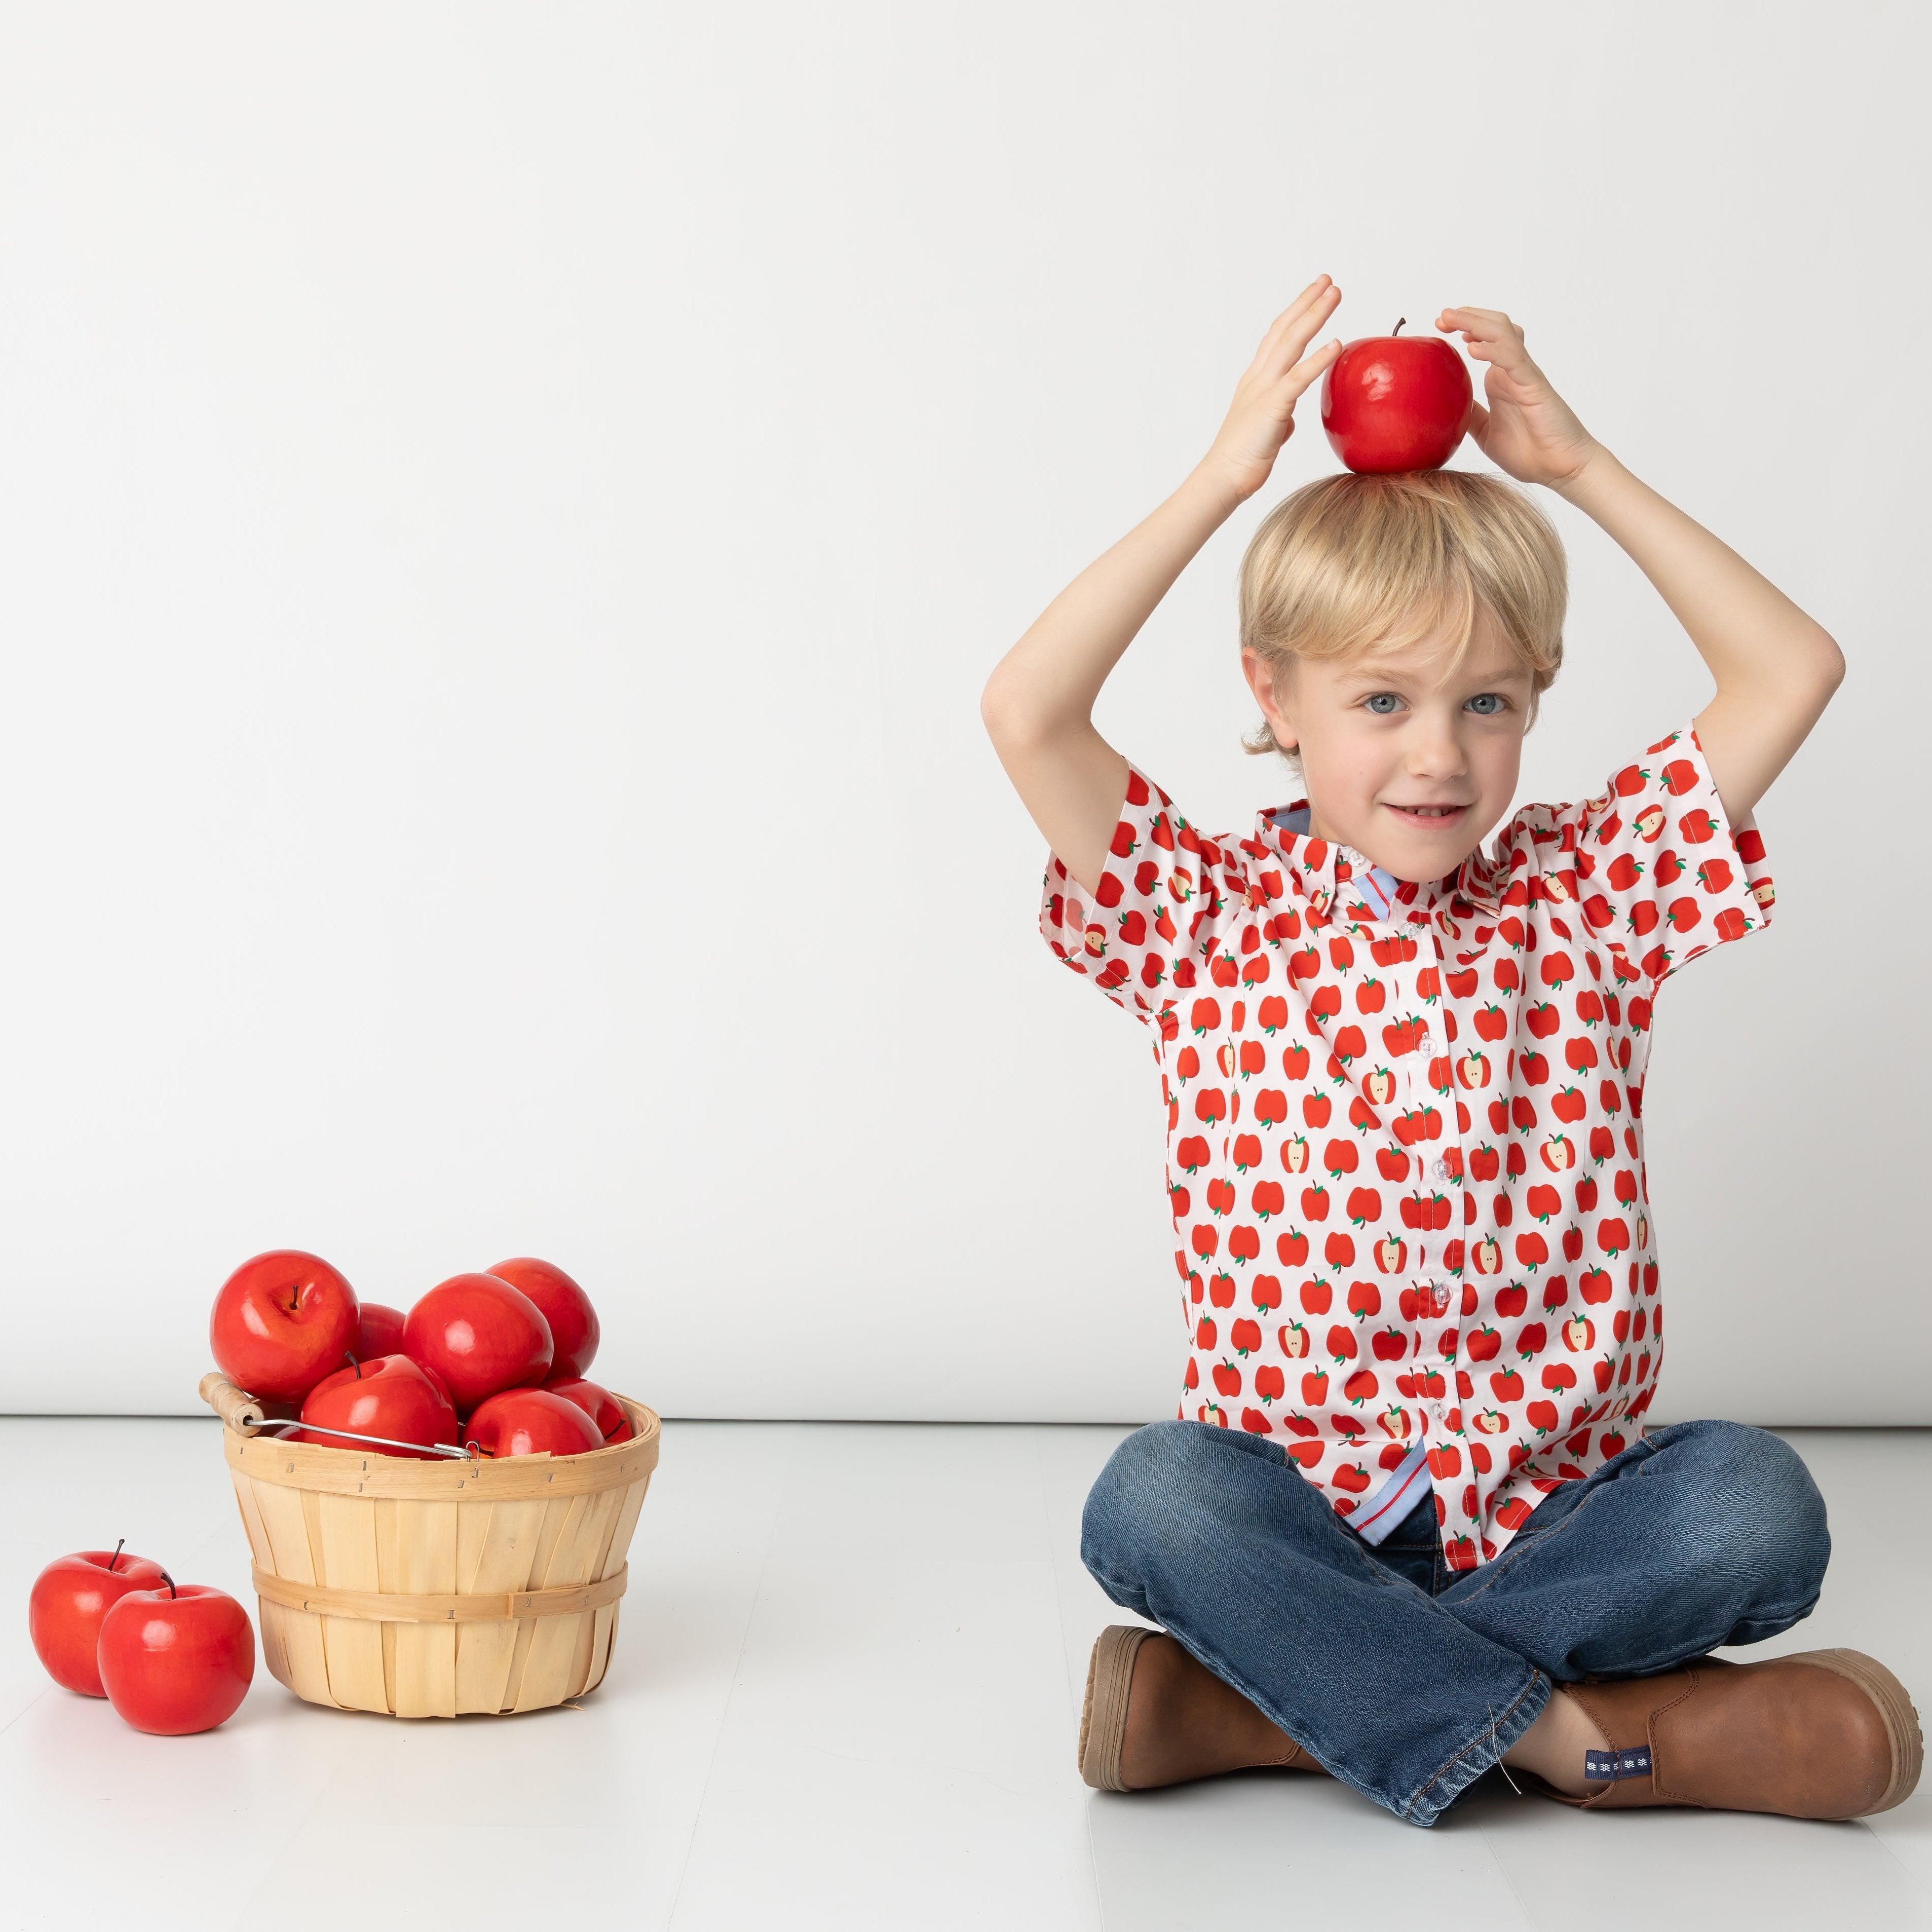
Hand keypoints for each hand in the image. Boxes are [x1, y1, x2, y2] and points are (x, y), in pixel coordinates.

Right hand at [1204, 277, 1344, 500]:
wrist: (1224, 477)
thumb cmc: (1243, 457)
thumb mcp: (1267, 430)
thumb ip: (1279, 416)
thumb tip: (1289, 418)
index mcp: (1256, 380)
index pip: (1277, 337)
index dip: (1296, 312)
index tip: (1314, 294)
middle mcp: (1258, 377)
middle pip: (1284, 330)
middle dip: (1307, 302)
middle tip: (1328, 281)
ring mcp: (1263, 389)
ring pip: (1291, 343)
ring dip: (1314, 316)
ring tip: (1334, 294)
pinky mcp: (1272, 407)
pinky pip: (1298, 378)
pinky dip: (1318, 359)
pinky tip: (1336, 343)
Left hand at [1434, 307, 1599, 489]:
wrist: (1559, 468)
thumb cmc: (1529, 451)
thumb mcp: (1485, 433)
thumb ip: (1469, 416)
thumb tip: (1444, 406)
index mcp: (1500, 379)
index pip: (1484, 339)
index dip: (1463, 326)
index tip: (1438, 327)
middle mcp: (1513, 370)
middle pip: (1493, 327)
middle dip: (1466, 316)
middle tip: (1441, 316)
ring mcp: (1524, 375)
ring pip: (1503, 333)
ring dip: (1475, 322)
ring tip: (1450, 318)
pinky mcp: (1534, 385)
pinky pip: (1513, 360)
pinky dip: (1493, 350)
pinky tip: (1473, 348)